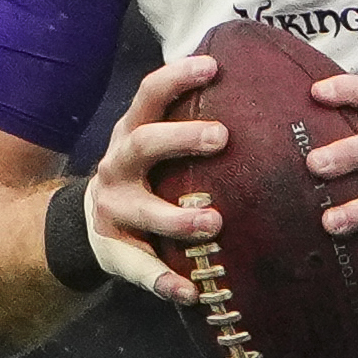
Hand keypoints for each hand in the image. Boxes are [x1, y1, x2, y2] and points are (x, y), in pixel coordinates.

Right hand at [83, 51, 231, 305]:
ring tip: (213, 222)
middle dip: (180, 138)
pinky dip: (163, 281)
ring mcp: (114, 210)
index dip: (177, 77)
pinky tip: (190, 292)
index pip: (150, 95)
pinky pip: (139, 269)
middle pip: (143, 144)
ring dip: (177, 217)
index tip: (213, 65)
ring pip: (142, 211)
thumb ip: (192, 124)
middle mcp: (118, 166)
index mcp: (132, 133)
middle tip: (223, 136)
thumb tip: (264, 90)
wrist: (93, 224)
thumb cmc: (149, 175)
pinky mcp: (116, 251)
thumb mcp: (158, 144)